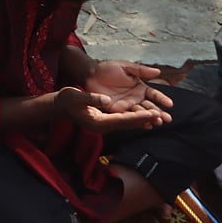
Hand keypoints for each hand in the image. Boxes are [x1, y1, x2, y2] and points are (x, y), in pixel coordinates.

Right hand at [54, 86, 168, 132]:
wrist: (59, 106)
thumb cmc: (66, 100)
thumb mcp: (75, 96)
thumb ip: (91, 98)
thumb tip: (107, 100)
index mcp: (98, 122)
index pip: (123, 120)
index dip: (139, 117)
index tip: (153, 114)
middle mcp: (104, 126)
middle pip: (128, 124)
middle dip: (145, 120)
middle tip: (162, 117)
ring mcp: (105, 125)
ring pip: (128, 124)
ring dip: (143, 121)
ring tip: (159, 118)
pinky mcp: (105, 121)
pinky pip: (123, 121)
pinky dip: (135, 119)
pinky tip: (145, 118)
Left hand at [84, 60, 173, 117]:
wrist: (90, 74)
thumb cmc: (108, 68)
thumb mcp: (125, 67)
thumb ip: (141, 70)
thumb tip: (158, 71)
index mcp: (140, 87)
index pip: (154, 94)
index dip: (162, 99)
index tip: (169, 104)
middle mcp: (136, 98)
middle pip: (150, 107)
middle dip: (159, 112)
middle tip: (167, 119)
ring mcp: (127, 105)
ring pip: (141, 113)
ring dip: (150, 118)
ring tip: (158, 122)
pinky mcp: (117, 110)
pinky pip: (128, 116)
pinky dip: (137, 121)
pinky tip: (145, 125)